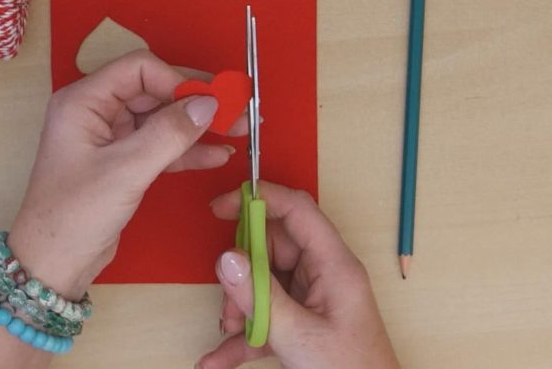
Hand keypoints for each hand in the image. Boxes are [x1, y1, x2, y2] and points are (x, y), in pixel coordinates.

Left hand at [8, 50, 243, 298]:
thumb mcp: (125, 171)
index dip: (177, 80)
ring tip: (237, 131)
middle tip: (236, 111)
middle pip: (153, 90)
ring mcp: (108, 137)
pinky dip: (186, 149)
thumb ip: (168, 134)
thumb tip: (208, 104)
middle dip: (194, 101)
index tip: (212, 101)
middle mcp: (94, 111)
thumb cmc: (74, 215)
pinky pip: (159, 145)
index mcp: (83, 101)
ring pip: (160, 119)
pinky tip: (217, 154)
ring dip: (196, 125)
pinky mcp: (121, 162)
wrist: (52, 264)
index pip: (139, 70)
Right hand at [199, 181, 399, 368]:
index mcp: (334, 265)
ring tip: (231, 332)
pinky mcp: (300, 322)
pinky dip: (241, 336)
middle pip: (271, 247)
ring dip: (240, 307)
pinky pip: (264, 315)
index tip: (221, 206)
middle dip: (242, 272)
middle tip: (229, 299)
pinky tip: (218, 359)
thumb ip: (260, 296)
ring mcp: (311, 298)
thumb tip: (228, 258)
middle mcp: (323, 274)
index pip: (296, 210)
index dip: (259, 199)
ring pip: (263, 281)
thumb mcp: (300, 335)